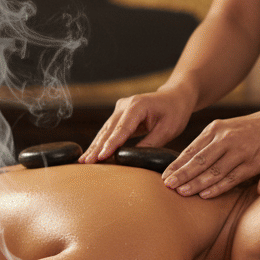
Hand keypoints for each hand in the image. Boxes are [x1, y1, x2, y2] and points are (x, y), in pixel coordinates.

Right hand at [80, 88, 195, 162]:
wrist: (175, 96)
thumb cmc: (175, 112)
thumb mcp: (168, 129)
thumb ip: (151, 143)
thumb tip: (134, 158)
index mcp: (138, 106)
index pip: (122, 128)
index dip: (111, 144)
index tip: (101, 157)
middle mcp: (125, 105)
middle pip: (109, 129)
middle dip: (97, 147)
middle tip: (85, 163)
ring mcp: (120, 108)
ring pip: (105, 130)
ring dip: (95, 146)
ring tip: (83, 161)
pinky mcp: (119, 114)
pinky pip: (109, 130)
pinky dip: (101, 142)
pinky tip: (93, 154)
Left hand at [161, 104, 259, 197]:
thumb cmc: (252, 129)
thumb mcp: (228, 129)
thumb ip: (210, 143)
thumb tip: (188, 163)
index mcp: (216, 129)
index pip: (190, 150)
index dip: (176, 165)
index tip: (163, 176)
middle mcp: (226, 138)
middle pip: (198, 160)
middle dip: (181, 174)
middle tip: (166, 186)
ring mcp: (240, 150)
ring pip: (213, 170)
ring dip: (196, 183)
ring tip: (181, 192)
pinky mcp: (254, 162)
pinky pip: (232, 177)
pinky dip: (218, 187)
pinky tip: (205, 194)